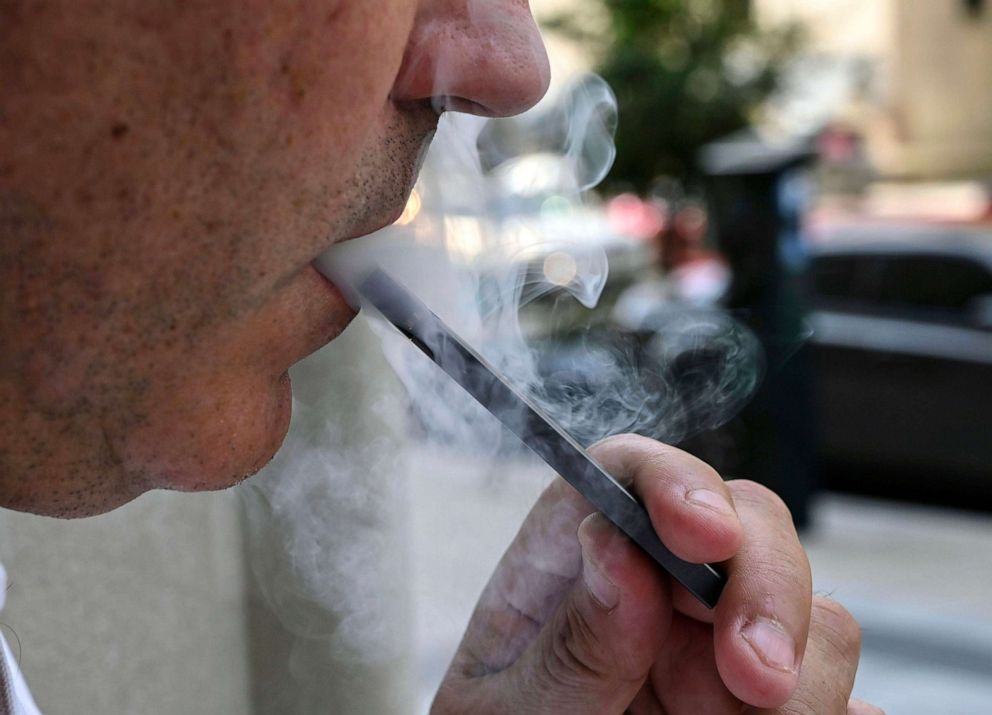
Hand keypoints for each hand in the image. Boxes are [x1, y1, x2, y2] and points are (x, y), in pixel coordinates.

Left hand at [432, 434, 882, 713]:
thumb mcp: (514, 704)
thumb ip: (572, 641)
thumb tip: (617, 546)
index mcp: (576, 560)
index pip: (630, 474)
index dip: (675, 483)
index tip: (702, 534)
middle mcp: (661, 585)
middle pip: (750, 525)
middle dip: (767, 592)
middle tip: (756, 678)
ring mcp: (724, 642)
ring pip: (816, 617)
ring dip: (797, 680)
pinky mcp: (777, 700)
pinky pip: (842, 693)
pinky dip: (827, 714)